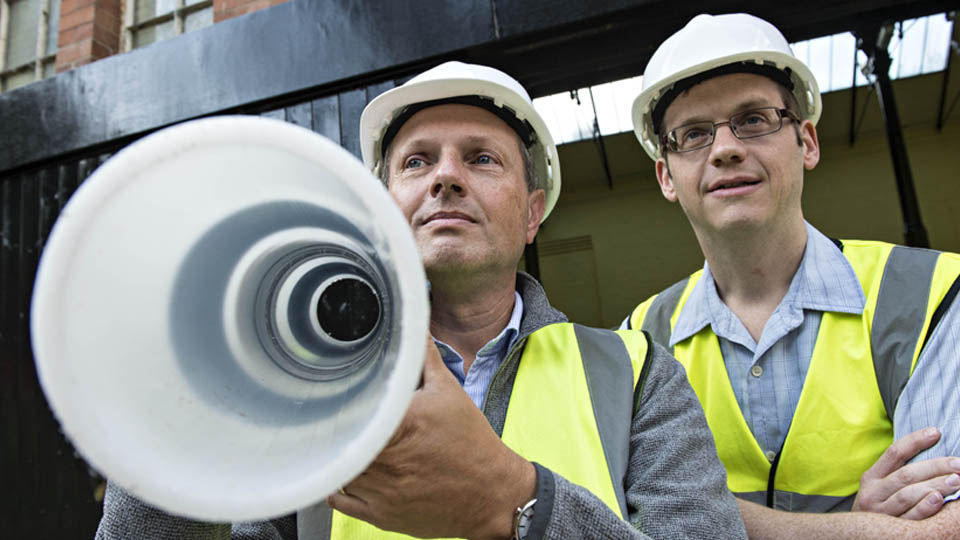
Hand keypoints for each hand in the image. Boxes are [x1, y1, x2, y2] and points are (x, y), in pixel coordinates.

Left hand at [327, 336, 536, 538]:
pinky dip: (339, 486)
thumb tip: (416, 328)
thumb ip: (425, 359)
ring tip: (346, 444)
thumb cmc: (471, 443)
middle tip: (337, 419)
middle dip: (339, 430)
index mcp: (401, 425)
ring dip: (340, 457)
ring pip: (339, 470)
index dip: (339, 406)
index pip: (351, 413)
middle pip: (340, 442)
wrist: (492, 493)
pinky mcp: (382, 516)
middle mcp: (387, 461)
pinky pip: (341, 500)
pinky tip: (348, 471)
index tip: (336, 399)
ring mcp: (382, 492)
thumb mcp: (450, 393)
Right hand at [853, 427, 959, 519]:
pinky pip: (910, 517)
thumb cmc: (878, 506)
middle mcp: (873, 493)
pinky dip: (925, 508)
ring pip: (908, 494)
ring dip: (935, 485)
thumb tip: (928, 448)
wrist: (858, 537)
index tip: (936, 432)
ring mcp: (880, 512)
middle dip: (935, 467)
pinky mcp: (890, 529)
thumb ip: (897, 472)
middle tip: (958, 464)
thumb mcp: (879, 486)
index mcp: (871, 477)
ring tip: (956, 480)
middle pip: (906, 475)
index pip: (894, 453)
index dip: (915, 441)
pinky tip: (939, 499)